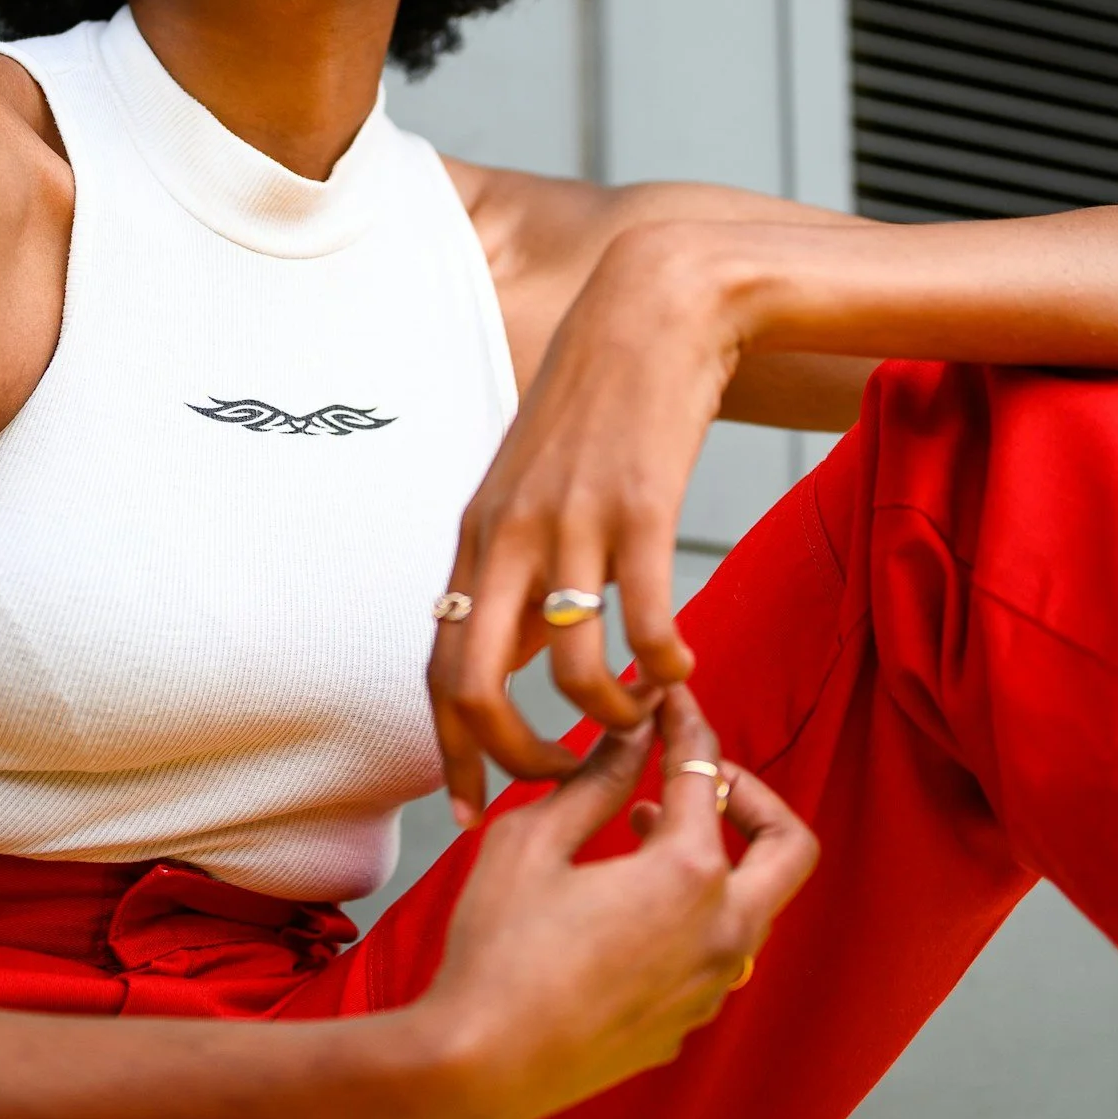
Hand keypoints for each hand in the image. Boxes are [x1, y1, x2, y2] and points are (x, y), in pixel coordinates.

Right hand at [409, 688, 816, 1118]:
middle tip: (699, 777)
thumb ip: (596, 779)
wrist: (478, 1069)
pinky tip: (625, 907)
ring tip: (643, 832)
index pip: (707, 771)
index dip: (686, 722)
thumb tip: (634, 733)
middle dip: (753, 795)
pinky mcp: (682, 1027)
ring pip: (752, 906)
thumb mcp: (533, 841)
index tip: (669, 699)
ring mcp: (708, 990)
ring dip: (716, 859)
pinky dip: (690, 915)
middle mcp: (721, 934)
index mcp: (688, 876)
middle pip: (789, 848)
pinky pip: (713, 956)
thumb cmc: (496, 949)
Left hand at [430, 222, 743, 823]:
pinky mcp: (640, 508)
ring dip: (610, 716)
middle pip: (473, 683)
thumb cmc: (594, 406)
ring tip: (641, 718)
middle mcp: (507, 537)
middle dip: (514, 758)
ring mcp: (570, 524)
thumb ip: (516, 570)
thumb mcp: (531, 487)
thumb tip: (520, 658)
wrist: (649, 311)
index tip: (474, 807)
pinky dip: (663, 665)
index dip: (450, 750)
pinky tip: (681, 668)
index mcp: (475, 538)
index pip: (436, 666)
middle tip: (561, 785)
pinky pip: (645, 621)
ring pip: (572, 669)